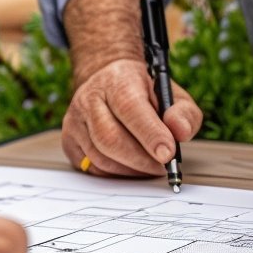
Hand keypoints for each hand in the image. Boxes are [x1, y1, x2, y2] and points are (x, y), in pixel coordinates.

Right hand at [61, 57, 202, 176]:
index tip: (168, 154)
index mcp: (117, 80)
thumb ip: (184, 113)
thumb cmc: (143, 92)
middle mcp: (89, 97)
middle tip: (162, 167)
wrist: (108, 80)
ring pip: (100, 157)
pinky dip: (115, 173)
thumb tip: (181, 132)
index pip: (130, 108)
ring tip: (149, 166)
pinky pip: (92, 167)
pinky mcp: (69, 140)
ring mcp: (75, 120)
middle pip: (110, 138)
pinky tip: (130, 166)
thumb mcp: (171, 94)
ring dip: (130, 170)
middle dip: (140, 160)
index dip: (150, 134)